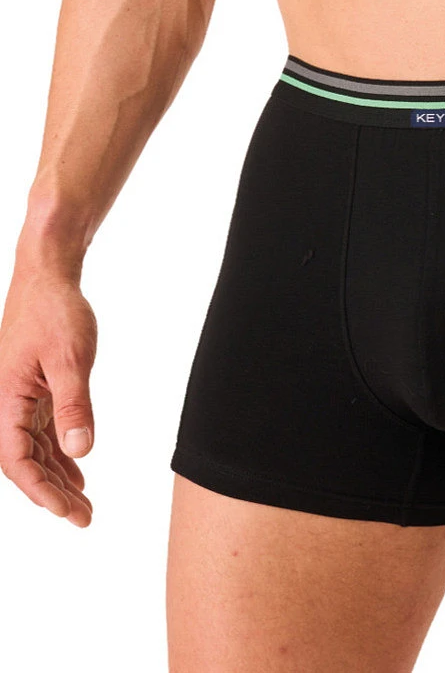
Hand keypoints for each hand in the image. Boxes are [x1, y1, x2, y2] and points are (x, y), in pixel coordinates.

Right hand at [0, 271, 96, 525]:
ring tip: (84, 506)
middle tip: (85, 520)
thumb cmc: (55, 312)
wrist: (48, 276)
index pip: (17, 460)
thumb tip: (80, 452)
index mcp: (6, 399)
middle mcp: (6, 403)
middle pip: (25, 462)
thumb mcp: (71, 359)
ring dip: (57, 478)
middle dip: (53, 494)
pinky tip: (77, 473)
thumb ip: (75, 405)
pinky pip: (42, 431)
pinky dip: (59, 453)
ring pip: (34, 449)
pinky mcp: (33, 388)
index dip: (41, 491)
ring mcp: (19, 397)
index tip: (68, 512)